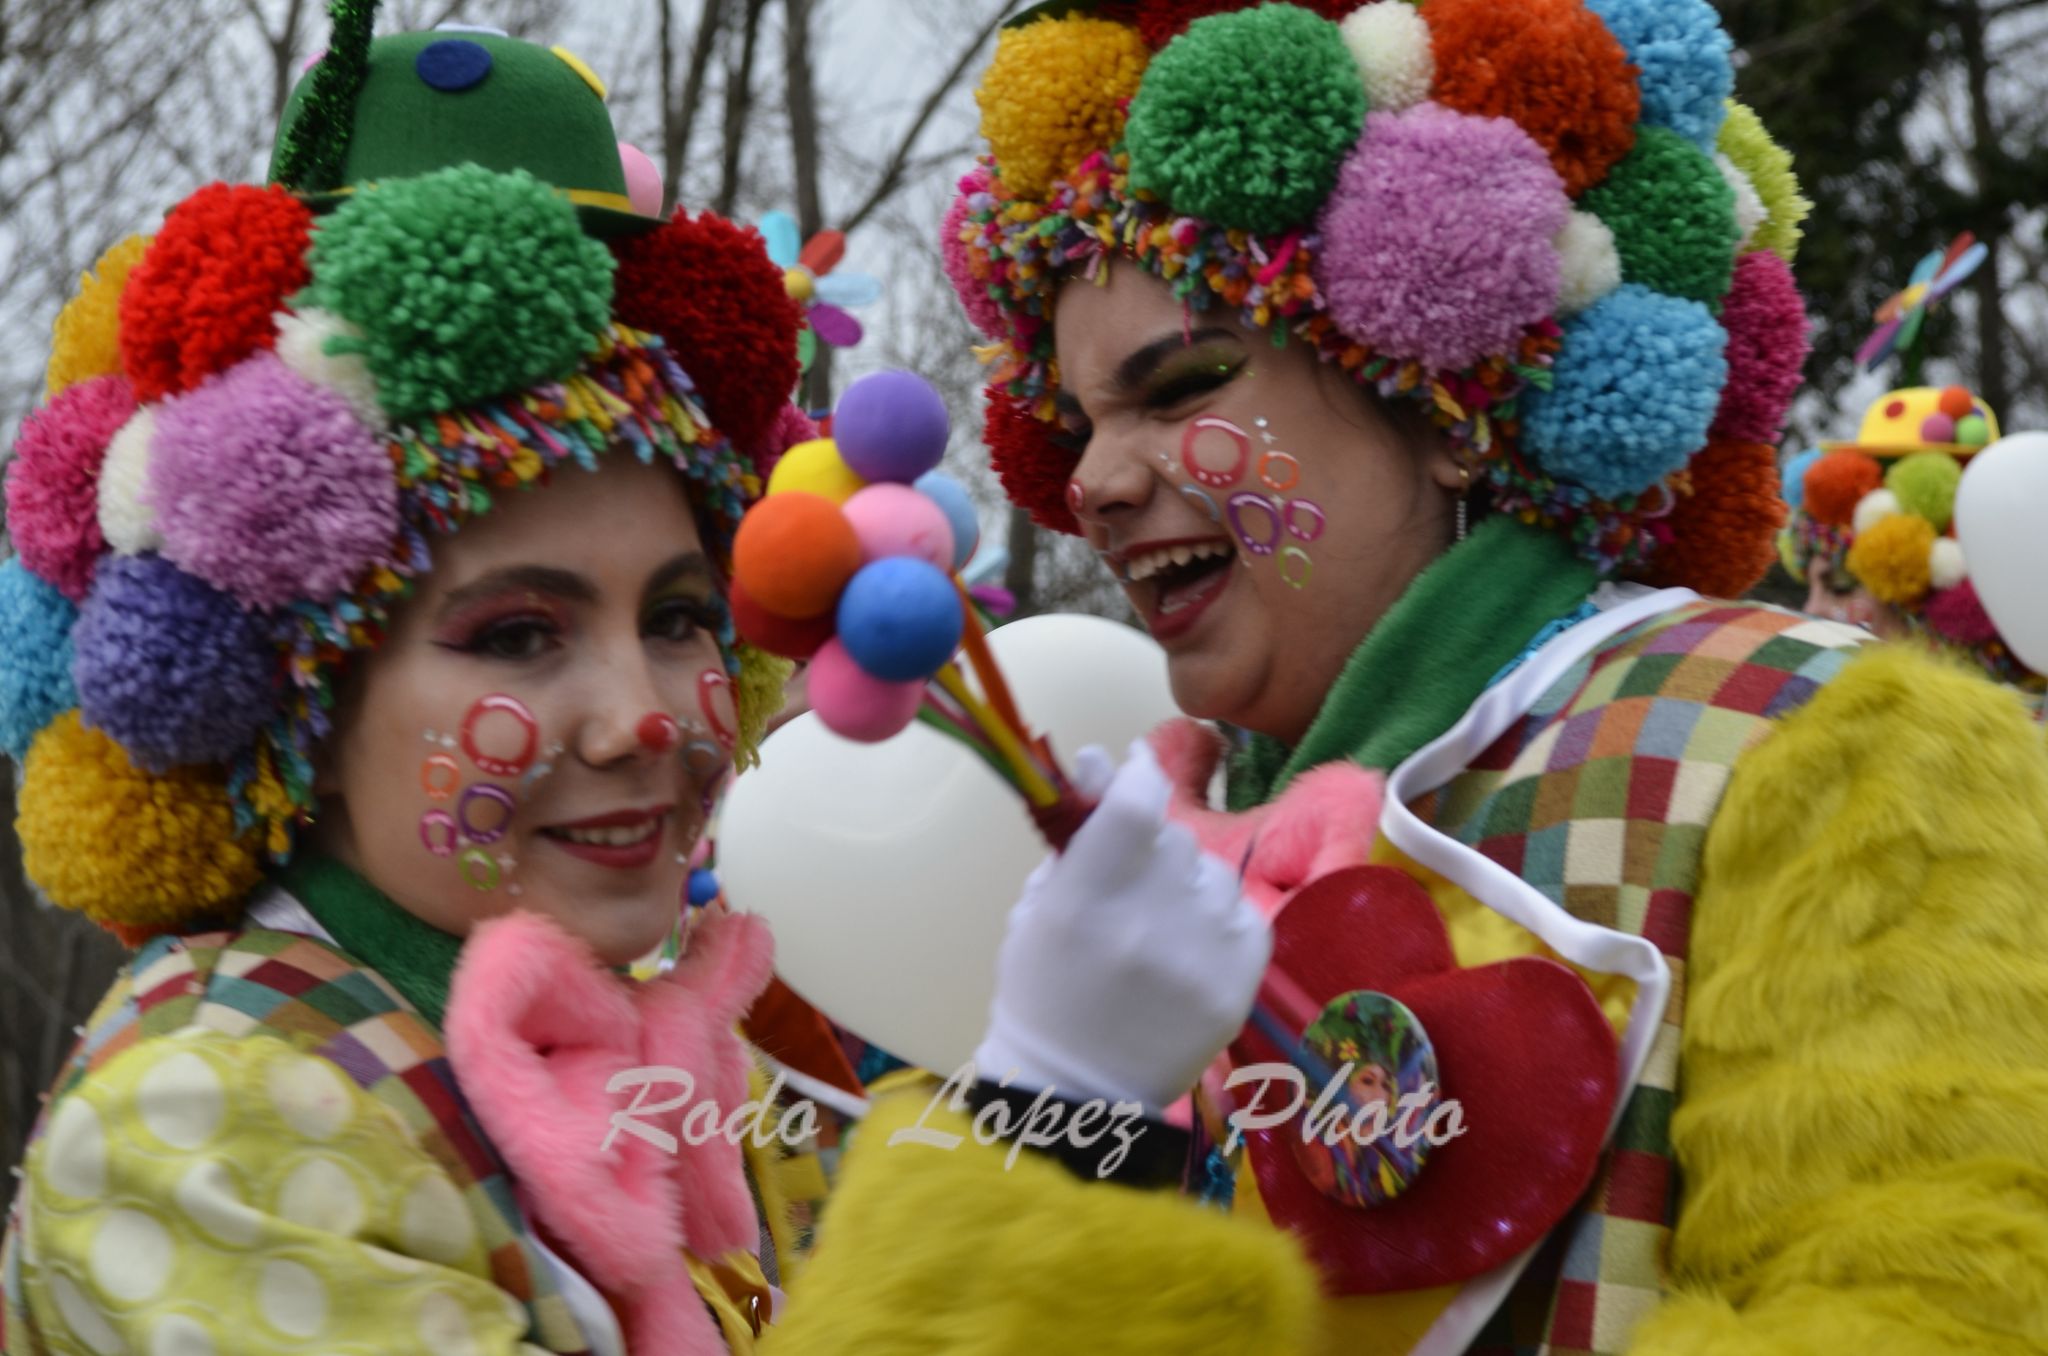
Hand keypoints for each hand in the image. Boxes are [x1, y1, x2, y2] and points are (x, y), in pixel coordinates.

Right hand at [972, 741, 1271, 1113]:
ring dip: (1187, 884)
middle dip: (1153, 845)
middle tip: (1130, 883)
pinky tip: (1188, 947)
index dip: (1138, 775)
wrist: (1081, 1089)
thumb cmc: (1046, 990)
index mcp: (1087, 902)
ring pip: (1211, 872)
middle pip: (1173, 837)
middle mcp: (1152, 921)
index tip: (1133, 772)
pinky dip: (1217, 919)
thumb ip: (1074, 834)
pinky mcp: (1243, 978)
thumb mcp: (1040, 907)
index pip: (1136, 804)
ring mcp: (1205, 952)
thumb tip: (1099, 760)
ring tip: (1159, 927)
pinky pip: (1241, 912)